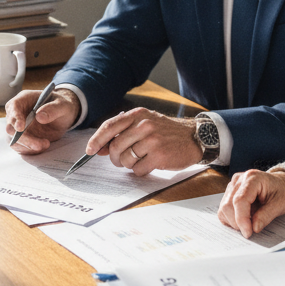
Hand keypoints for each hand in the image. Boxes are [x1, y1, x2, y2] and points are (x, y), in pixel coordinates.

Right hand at [4, 87, 80, 152]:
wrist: (62, 116)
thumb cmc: (61, 106)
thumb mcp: (62, 105)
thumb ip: (53, 109)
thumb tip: (39, 116)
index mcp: (24, 99)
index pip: (13, 107)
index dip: (15, 118)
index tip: (21, 128)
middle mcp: (16, 112)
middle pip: (11, 127)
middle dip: (23, 138)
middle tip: (39, 145)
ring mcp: (17, 126)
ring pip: (14, 140)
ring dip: (28, 146)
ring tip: (45, 144)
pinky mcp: (21, 137)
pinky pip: (19, 146)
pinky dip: (29, 150)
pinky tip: (41, 146)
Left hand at [84, 109, 199, 174]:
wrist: (194, 137)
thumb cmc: (167, 132)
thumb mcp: (146, 124)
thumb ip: (123, 132)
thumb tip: (101, 148)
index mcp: (138, 114)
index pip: (110, 126)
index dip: (97, 140)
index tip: (90, 150)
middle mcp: (144, 125)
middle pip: (116, 147)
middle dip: (115, 158)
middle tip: (122, 160)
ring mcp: (152, 140)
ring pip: (126, 160)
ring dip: (129, 165)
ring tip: (140, 160)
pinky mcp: (159, 156)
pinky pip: (138, 169)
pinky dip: (140, 170)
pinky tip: (149, 164)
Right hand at [217, 169, 284, 238]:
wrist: (282, 184)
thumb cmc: (282, 191)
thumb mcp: (280, 205)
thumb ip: (266, 216)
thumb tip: (253, 228)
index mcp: (252, 178)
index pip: (239, 200)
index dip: (242, 219)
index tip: (248, 233)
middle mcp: (239, 179)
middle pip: (228, 205)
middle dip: (238, 223)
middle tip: (251, 230)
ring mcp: (232, 185)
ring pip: (223, 208)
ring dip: (234, 221)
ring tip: (250, 221)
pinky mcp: (229, 192)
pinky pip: (224, 209)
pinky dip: (231, 219)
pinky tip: (245, 218)